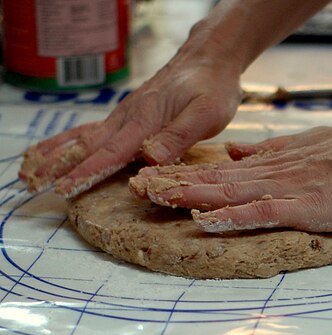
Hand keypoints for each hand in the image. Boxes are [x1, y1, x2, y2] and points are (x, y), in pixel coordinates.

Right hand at [19, 55, 241, 197]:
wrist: (208, 58)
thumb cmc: (211, 87)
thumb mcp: (205, 114)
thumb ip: (178, 136)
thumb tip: (150, 158)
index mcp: (144, 120)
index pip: (110, 152)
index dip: (85, 172)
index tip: (63, 189)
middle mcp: (128, 117)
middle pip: (86, 145)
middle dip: (57, 165)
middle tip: (30, 182)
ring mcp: (125, 115)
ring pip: (83, 136)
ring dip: (55, 153)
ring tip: (31, 167)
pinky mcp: (128, 115)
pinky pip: (93, 131)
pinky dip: (70, 142)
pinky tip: (60, 149)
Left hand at [131, 124, 331, 232]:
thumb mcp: (302, 148)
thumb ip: (267, 152)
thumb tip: (235, 154)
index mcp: (267, 166)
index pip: (216, 172)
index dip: (181, 175)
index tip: (151, 178)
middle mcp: (266, 177)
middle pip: (211, 181)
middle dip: (171, 184)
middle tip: (134, 186)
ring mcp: (281, 192)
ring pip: (226, 194)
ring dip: (189, 195)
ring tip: (153, 197)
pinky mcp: (300, 208)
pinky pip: (259, 214)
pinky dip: (231, 217)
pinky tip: (205, 220)